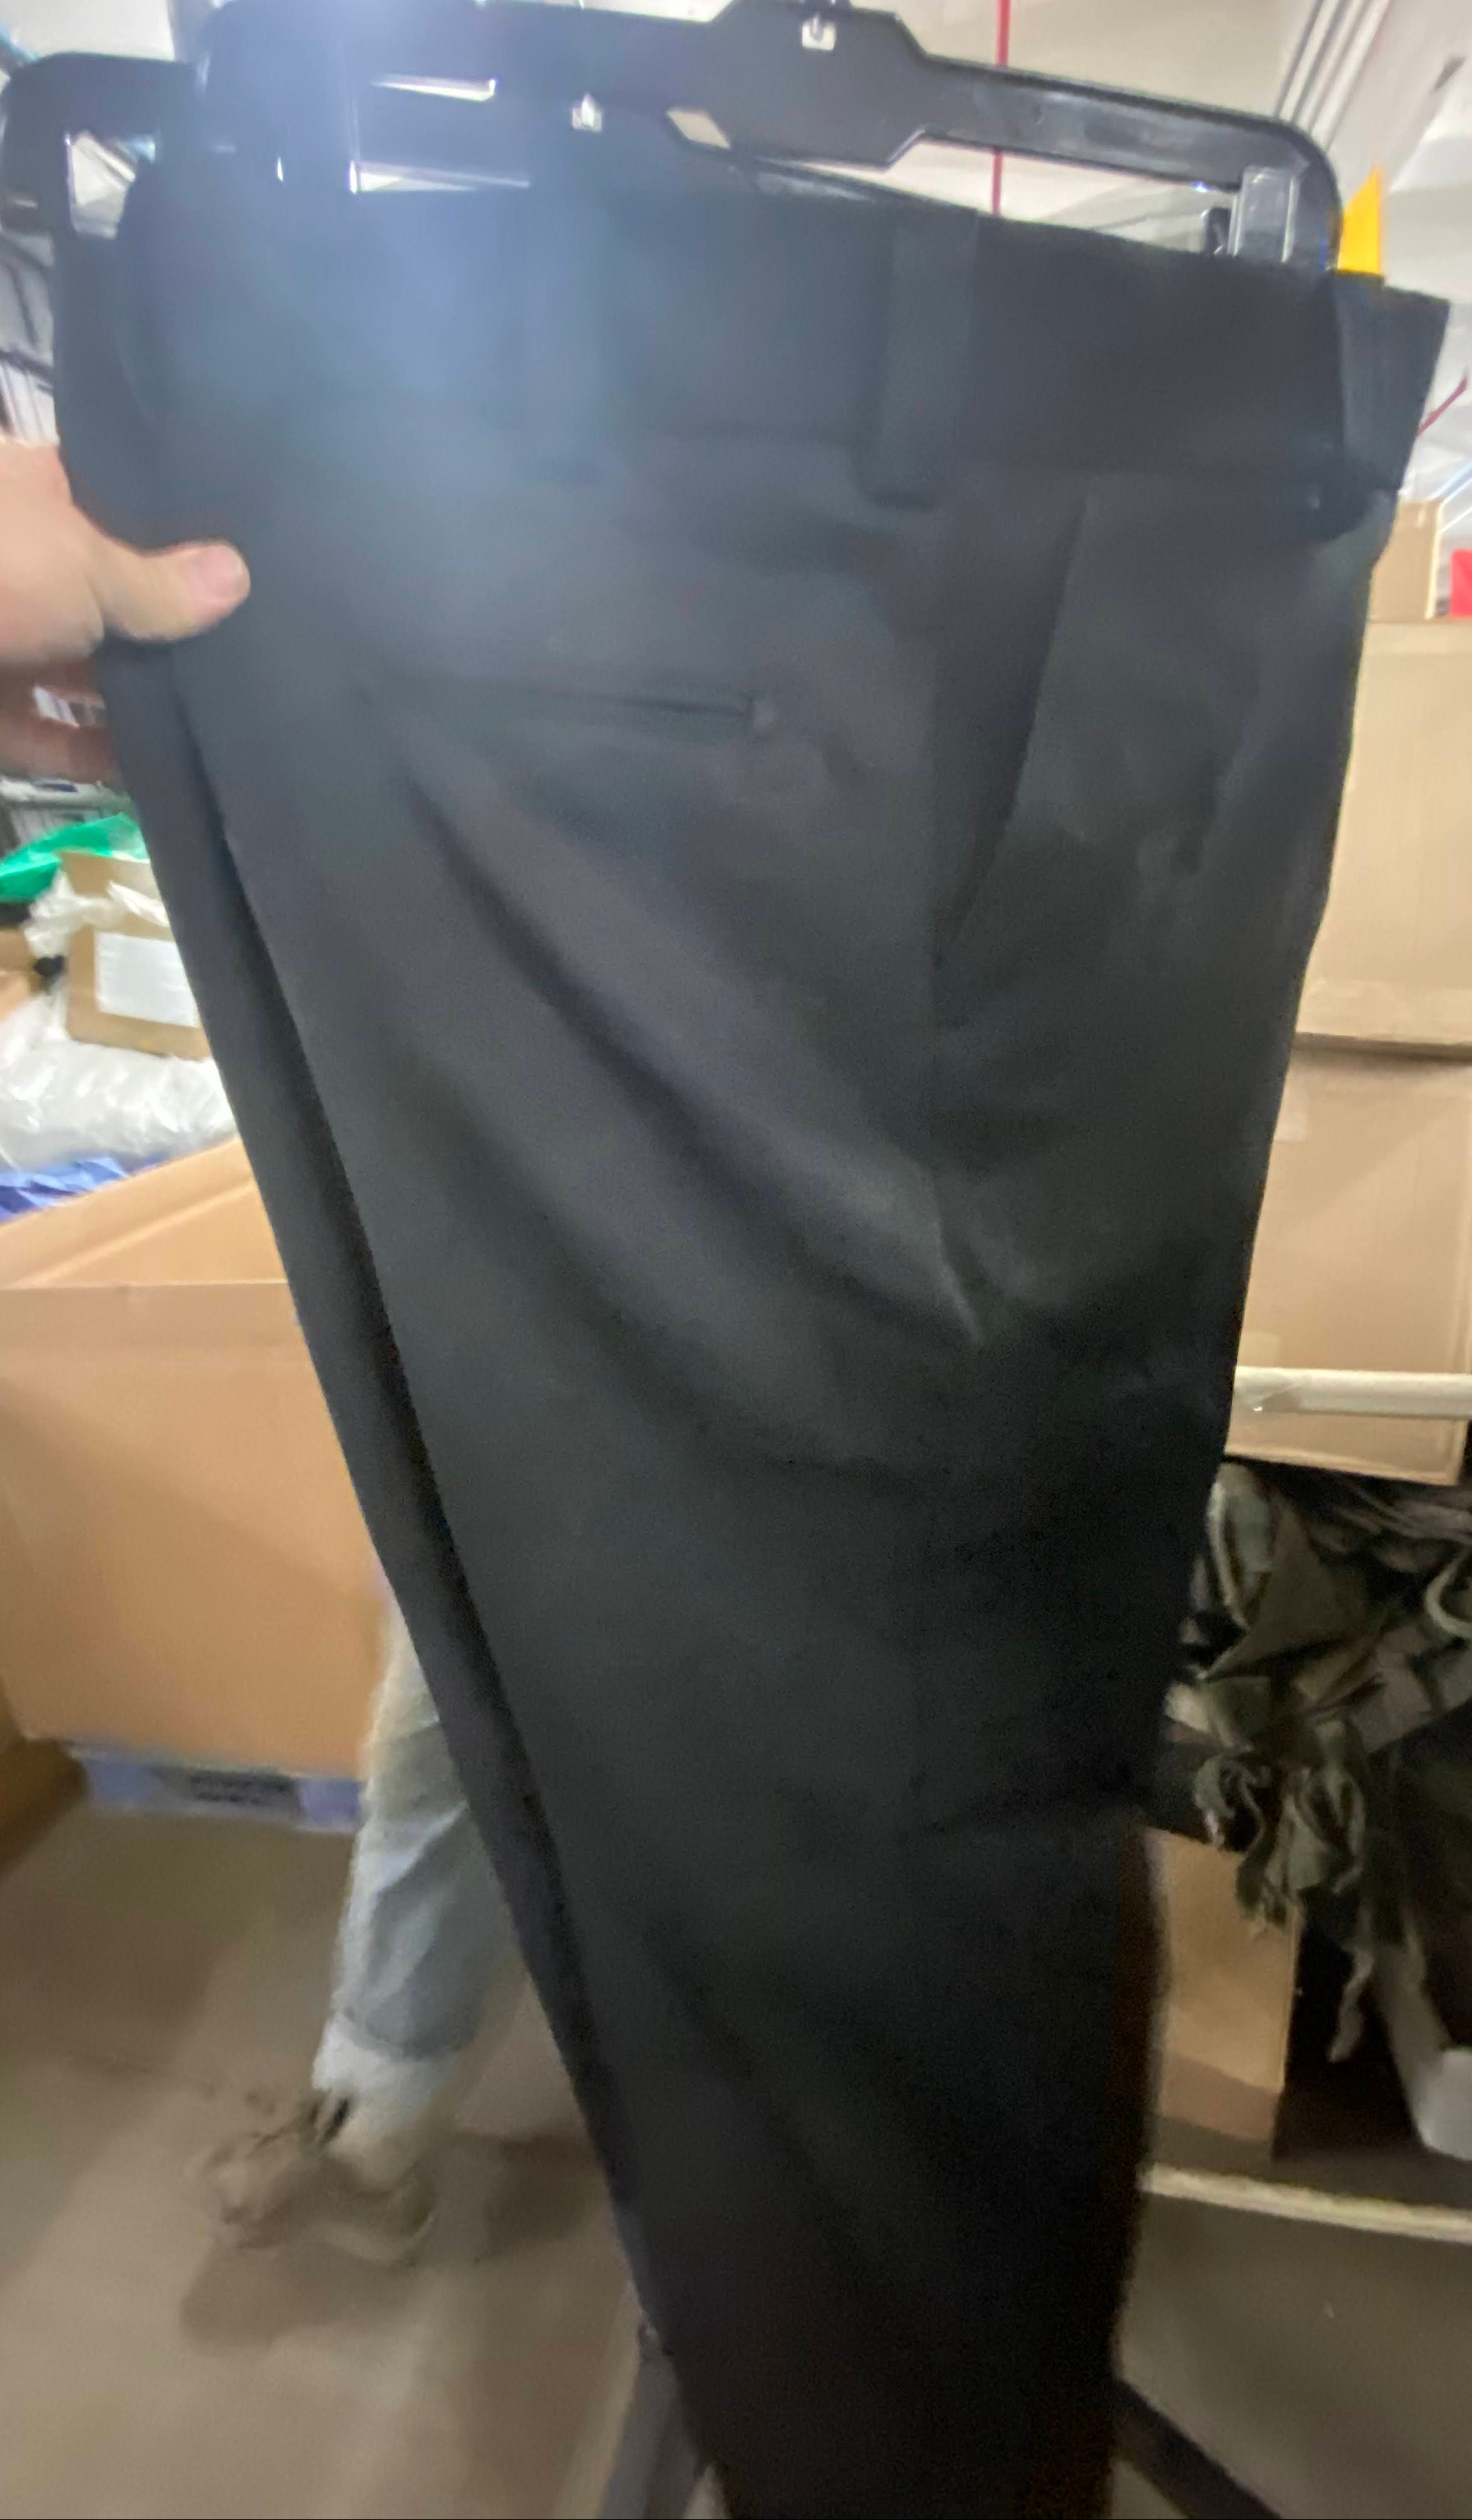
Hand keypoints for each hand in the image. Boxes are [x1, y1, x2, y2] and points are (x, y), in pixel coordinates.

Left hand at [0, 442, 248, 776]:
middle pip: (105, 596)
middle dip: (164, 628)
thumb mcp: (82, 563)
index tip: (245, 570)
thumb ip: (157, 582)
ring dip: (134, 699)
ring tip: (216, 718)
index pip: (118, 504)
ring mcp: (0, 638)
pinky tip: (149, 773)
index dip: (177, 535)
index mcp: (35, 494)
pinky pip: (46, 737)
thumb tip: (238, 577)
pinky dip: (91, 756)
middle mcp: (18, 563)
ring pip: (78, 671)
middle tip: (250, 655)